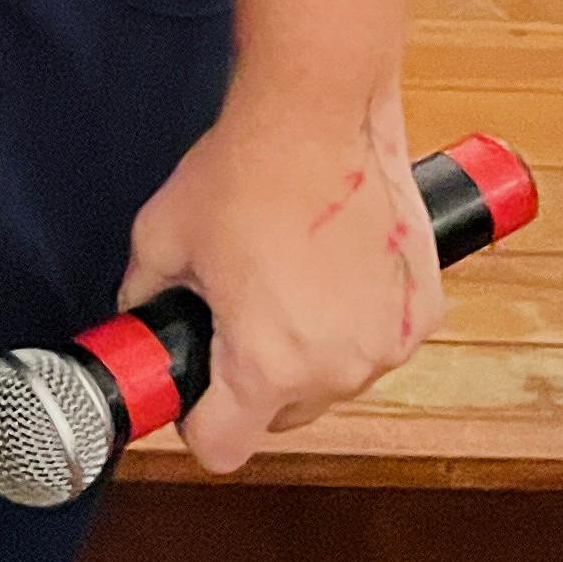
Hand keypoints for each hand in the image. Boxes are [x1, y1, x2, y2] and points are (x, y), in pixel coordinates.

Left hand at [118, 91, 441, 474]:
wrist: (320, 113)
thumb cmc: (248, 169)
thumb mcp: (160, 236)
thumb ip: (143, 294)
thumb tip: (139, 317)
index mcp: (265, 364)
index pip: (222, 448)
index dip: (195, 419)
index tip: (192, 388)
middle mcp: (335, 368)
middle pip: (281, 415)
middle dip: (252, 379)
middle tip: (236, 312)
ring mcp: (387, 344)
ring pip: (332, 379)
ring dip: (309, 350)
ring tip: (287, 277)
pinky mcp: (423, 311)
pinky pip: (376, 341)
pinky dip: (356, 319)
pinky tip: (333, 266)